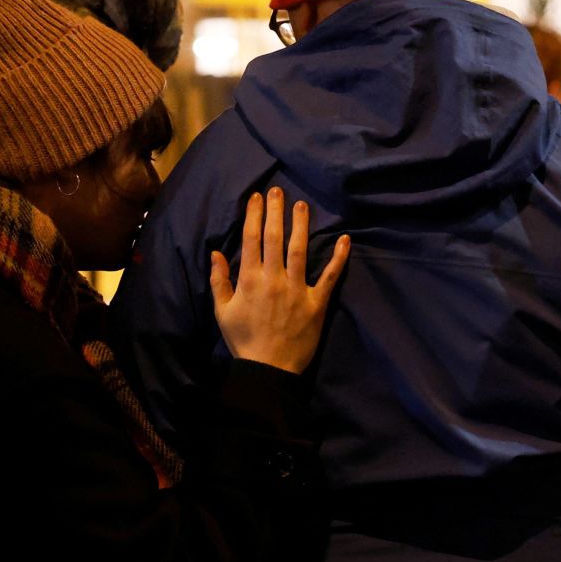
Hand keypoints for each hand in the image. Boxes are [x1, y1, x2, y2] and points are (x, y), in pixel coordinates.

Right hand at [210, 187, 349, 373]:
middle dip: (276, 212)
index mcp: (250, 280)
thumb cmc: (244, 340)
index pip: (252, 240)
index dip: (254, 216)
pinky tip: (345, 239)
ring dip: (301, 225)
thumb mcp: (222, 312)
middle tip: (278, 191)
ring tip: (302, 205)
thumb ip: (219, 281)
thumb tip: (215, 252)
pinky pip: (330, 276)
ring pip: (300, 250)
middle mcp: (274, 279)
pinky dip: (339, 258)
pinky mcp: (317, 302)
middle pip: (275, 238)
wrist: (269, 370)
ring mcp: (298, 290)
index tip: (257, 198)